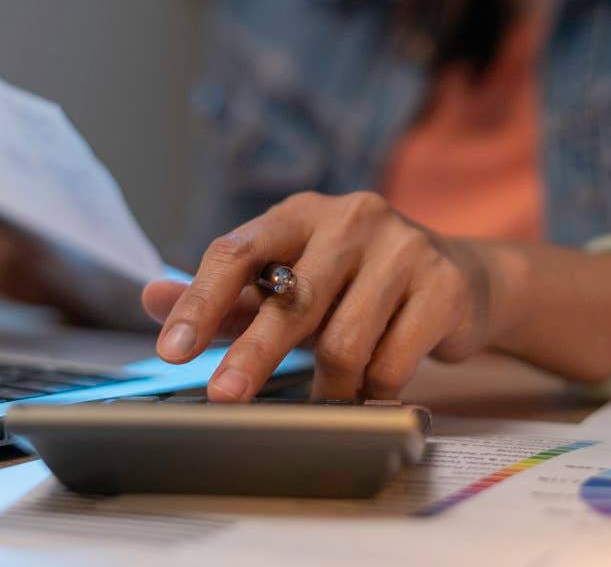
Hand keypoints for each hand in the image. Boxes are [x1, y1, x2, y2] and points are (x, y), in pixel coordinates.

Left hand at [141, 192, 492, 400]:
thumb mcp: (289, 279)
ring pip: (345, 340)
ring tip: (330, 397)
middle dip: (253, 355)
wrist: (461, 281)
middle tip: (225, 397)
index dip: (201, 301)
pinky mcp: (443, 285)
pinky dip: (373, 390)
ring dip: (329, 386)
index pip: (237, 251)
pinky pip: (392, 360)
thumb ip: (226, 293)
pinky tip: (373, 389)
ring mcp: (402, 248)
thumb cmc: (356, 284)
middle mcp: (351, 218)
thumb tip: (149, 298)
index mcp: (300, 213)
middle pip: (291, 299)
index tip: (172, 348)